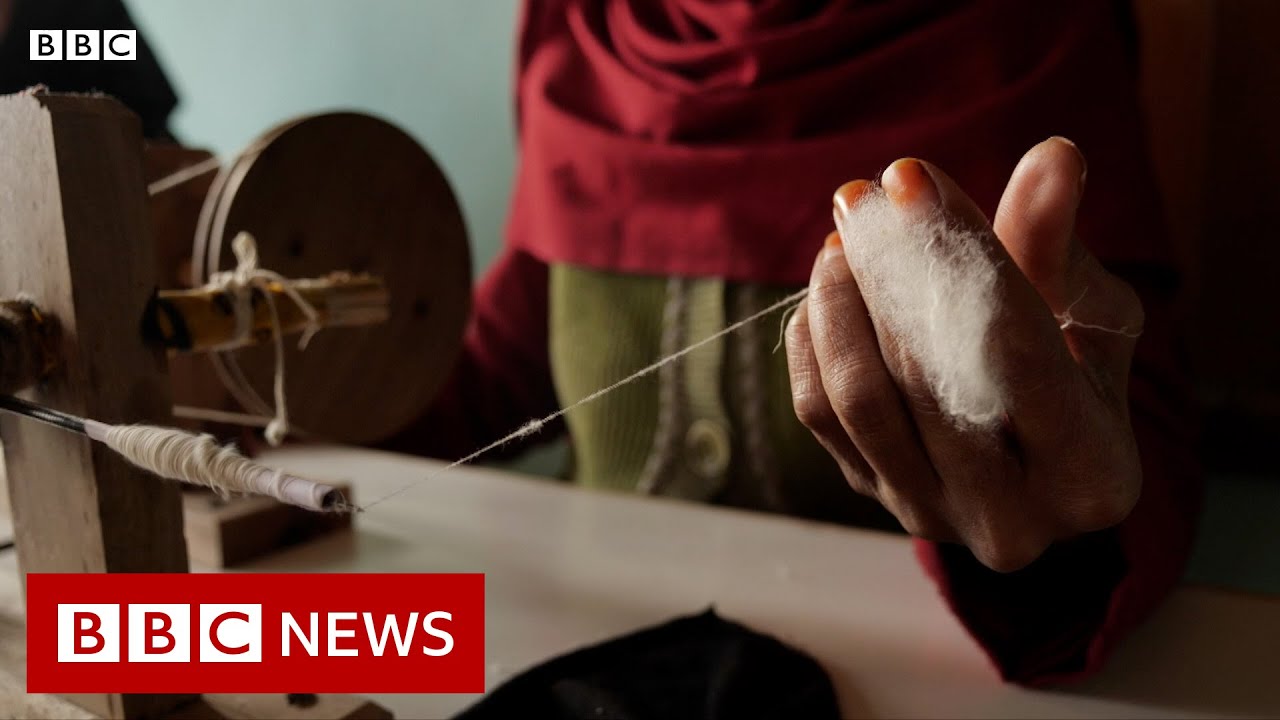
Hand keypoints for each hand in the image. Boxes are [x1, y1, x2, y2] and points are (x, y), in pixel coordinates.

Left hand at [784, 137, 1143, 571]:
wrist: (1035, 466)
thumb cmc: (1075, 375)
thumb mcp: (1088, 313)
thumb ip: (1058, 243)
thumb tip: (1055, 156)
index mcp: (1089, 470)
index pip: (1013, 345)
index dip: (956, 252)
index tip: (909, 177)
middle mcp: (1009, 516)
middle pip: (924, 375)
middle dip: (884, 270)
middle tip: (857, 197)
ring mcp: (932, 514)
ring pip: (860, 399)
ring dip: (839, 304)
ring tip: (841, 242)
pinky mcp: (874, 498)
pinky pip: (820, 416)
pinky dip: (815, 343)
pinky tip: (826, 293)